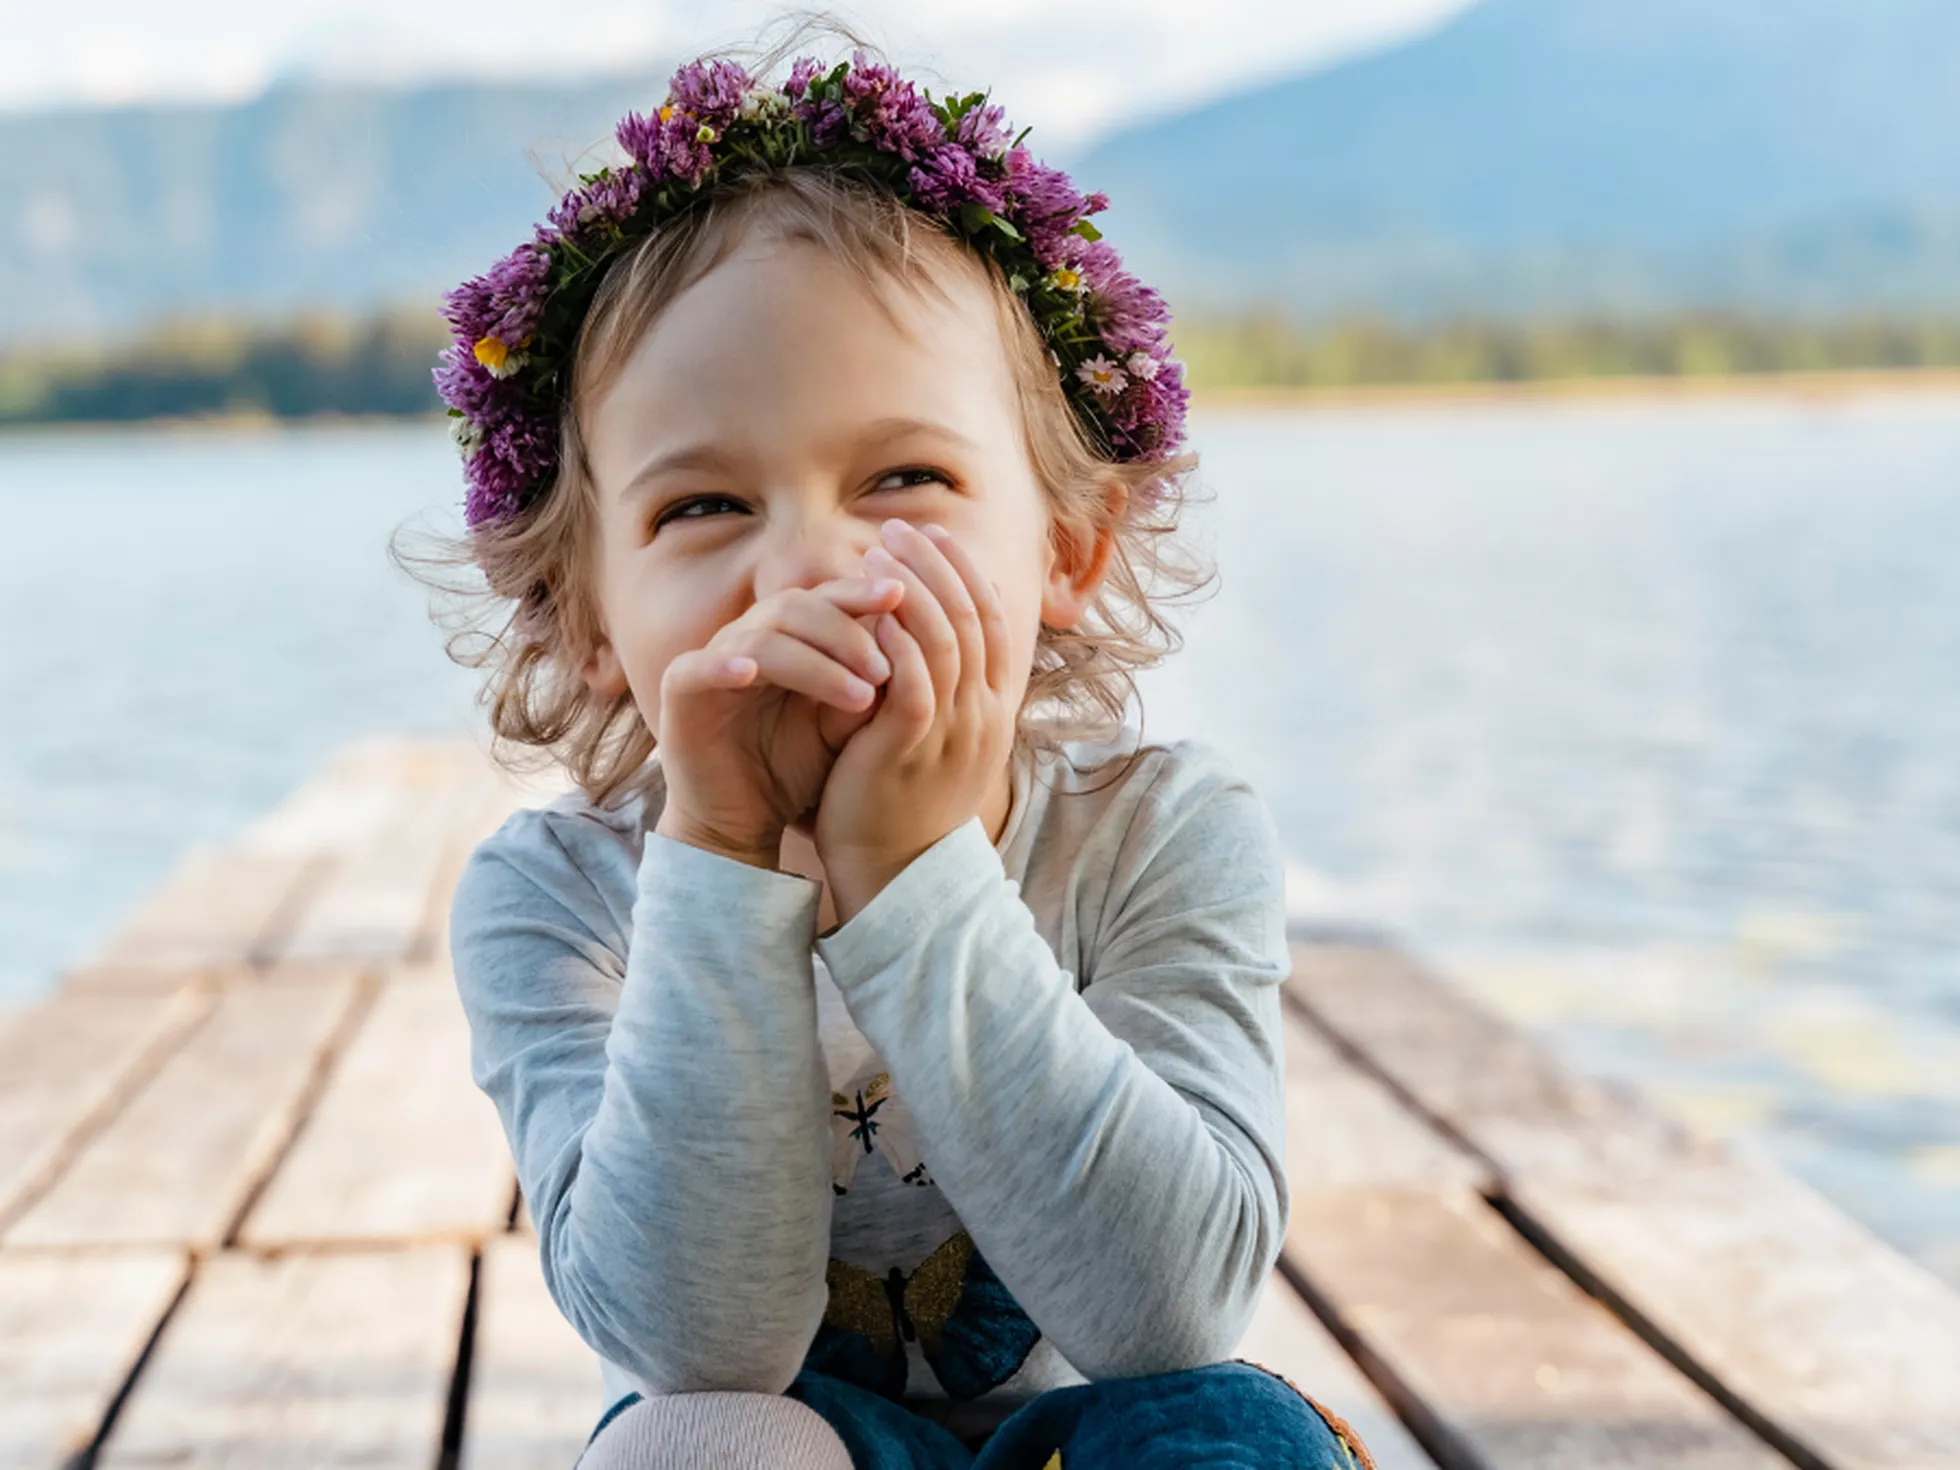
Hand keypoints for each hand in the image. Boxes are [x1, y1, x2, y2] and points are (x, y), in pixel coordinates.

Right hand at [653, 575, 903, 866]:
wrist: (741, 823)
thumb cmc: (795, 770)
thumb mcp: (844, 727)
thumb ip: (872, 688)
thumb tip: (920, 648)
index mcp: (790, 637)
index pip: (826, 599)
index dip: (861, 595)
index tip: (903, 599)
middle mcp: (750, 638)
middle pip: (795, 607)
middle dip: (846, 633)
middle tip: (887, 667)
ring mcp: (713, 660)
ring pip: (761, 638)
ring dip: (814, 662)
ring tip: (859, 695)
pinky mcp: (680, 691)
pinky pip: (699, 667)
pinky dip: (723, 665)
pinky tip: (751, 675)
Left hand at [814, 518, 1016, 915]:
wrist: (896, 876)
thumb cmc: (904, 806)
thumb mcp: (935, 741)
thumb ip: (936, 690)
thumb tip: (921, 635)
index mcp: (992, 709)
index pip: (993, 622)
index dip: (965, 572)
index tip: (934, 535)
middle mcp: (983, 714)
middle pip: (973, 619)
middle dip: (938, 566)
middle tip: (902, 528)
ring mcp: (953, 730)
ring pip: (947, 640)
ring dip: (914, 588)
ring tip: (880, 553)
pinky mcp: (912, 746)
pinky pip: (913, 678)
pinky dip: (897, 637)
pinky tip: (872, 607)